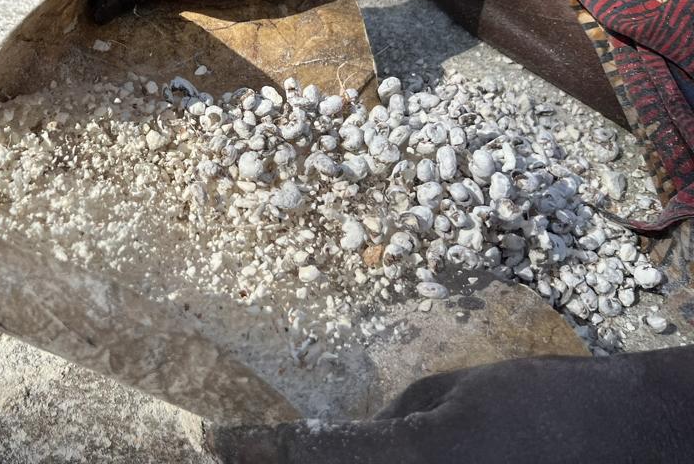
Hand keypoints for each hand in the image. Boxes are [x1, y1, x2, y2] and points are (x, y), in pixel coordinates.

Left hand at [206, 347, 693, 463]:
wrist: (639, 446)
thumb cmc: (551, 405)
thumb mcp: (463, 391)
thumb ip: (400, 419)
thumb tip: (363, 438)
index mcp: (412, 462)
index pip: (306, 461)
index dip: (248, 452)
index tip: (208, 441)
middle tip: (225, 457)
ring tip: (276, 460)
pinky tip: (372, 459)